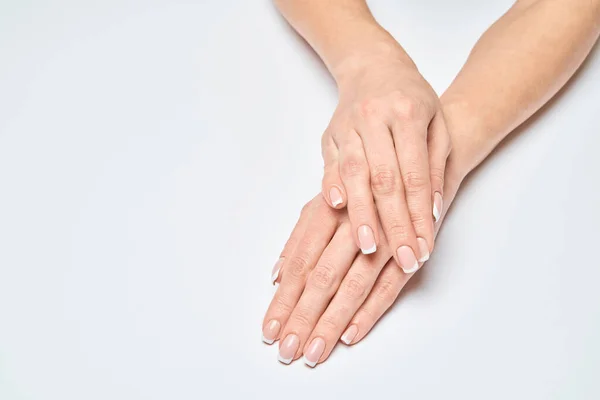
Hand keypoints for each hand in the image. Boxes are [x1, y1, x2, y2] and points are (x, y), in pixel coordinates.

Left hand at [263, 157, 464, 366]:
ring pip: (354, 286)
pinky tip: (351, 334)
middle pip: (323, 277)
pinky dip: (370, 310)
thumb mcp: (328, 204)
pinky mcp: (409, 251)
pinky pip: (389, 285)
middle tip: (286, 350)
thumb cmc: (365, 187)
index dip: (284, 298)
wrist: (417, 165)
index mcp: (328, 210)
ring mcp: (384, 238)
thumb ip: (301, 237)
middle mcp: (353, 224)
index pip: (301, 262)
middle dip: (303, 317)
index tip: (269, 328)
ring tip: (314, 352)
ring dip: (332, 322)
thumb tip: (276, 275)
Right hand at [322, 46, 450, 273]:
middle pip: (385, 180)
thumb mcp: (437, 124)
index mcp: (408, 114)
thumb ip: (436, 165)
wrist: (374, 67)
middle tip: (402, 258)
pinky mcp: (329, 135)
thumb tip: (433, 212)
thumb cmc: (412, 99)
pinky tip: (336, 208)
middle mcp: (375, 119)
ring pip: (354, 175)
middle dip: (394, 223)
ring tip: (368, 246)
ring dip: (361, 213)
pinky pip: (329, 165)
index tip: (424, 247)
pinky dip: (331, 187)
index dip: (420, 214)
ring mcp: (348, 126)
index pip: (415, 175)